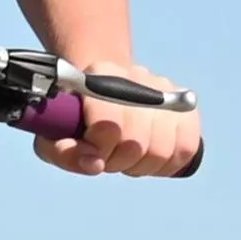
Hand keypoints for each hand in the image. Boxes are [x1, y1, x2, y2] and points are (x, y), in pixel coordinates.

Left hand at [36, 63, 202, 179]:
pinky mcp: (187, 108)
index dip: (99, 148)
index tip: (91, 151)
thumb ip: (62, 152)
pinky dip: (165, 164)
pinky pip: (185, 149)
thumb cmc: (77, 120)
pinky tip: (150, 157)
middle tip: (110, 156)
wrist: (106, 96)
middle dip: (118, 160)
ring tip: (128, 156)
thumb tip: (94, 163)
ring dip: (141, 165)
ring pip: (161, 150)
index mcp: (101, 74)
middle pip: (136, 142)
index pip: (109, 122)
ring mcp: (166, 90)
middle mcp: (137, 76)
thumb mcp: (54, 135)